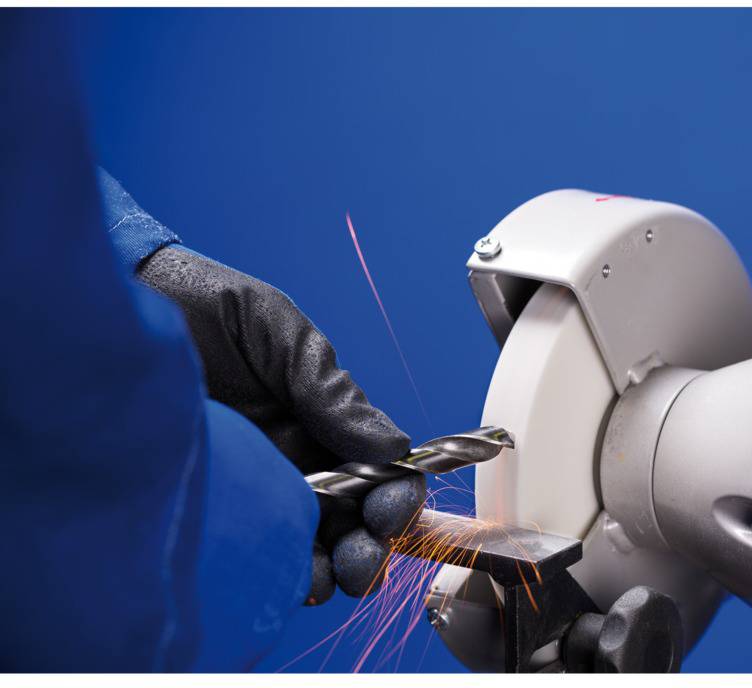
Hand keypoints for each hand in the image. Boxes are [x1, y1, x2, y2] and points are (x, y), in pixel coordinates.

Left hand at [137, 245, 424, 600]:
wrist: (123, 304)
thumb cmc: (204, 305)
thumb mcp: (280, 335)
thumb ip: (332, 391)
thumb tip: (395, 448)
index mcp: (320, 422)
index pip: (376, 473)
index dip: (396, 496)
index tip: (394, 507)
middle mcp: (293, 462)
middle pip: (350, 522)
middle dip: (371, 545)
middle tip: (367, 552)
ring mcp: (253, 487)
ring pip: (308, 549)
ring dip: (333, 571)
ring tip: (333, 574)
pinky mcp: (208, 506)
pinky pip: (252, 554)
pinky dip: (280, 575)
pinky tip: (287, 574)